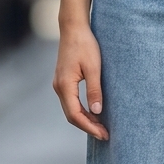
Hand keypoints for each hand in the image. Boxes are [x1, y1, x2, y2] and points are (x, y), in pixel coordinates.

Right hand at [53, 24, 108, 140]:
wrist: (73, 28)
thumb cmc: (85, 45)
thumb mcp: (94, 67)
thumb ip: (95, 90)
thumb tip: (97, 112)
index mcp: (65, 85)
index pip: (75, 114)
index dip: (90, 127)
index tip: (104, 134)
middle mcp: (59, 87)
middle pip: (71, 115)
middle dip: (88, 127)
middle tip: (105, 135)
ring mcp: (59, 84)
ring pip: (71, 109)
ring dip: (85, 120)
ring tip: (101, 127)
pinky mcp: (63, 81)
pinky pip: (71, 102)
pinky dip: (81, 111)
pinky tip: (93, 113)